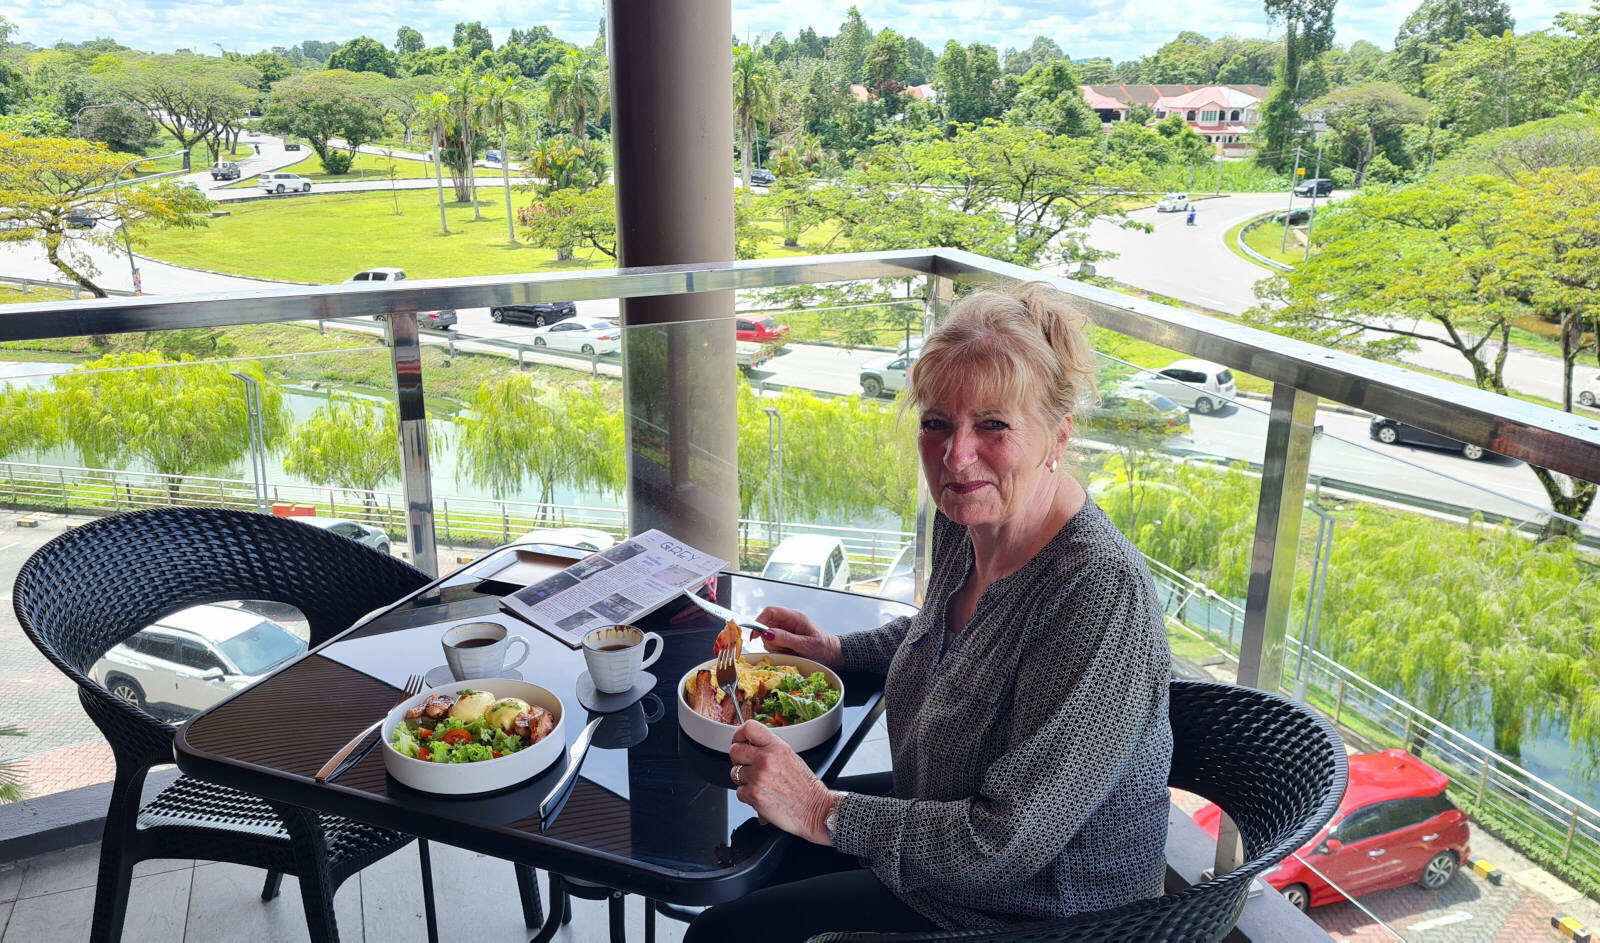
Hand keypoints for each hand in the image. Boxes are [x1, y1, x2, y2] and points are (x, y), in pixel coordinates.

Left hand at [729, 720, 833, 843]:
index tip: (739, 741)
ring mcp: (758, 776)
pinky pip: (739, 792)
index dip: (739, 735)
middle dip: (738, 760)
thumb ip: (769, 749)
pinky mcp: (753, 794)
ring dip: (744, 780)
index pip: (749, 728)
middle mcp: (766, 758)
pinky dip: (748, 797)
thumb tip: (749, 745)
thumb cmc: (805, 788)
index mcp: (776, 747)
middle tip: (748, 767)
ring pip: (734, 773)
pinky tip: (762, 796)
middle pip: (734, 750)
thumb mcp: (790, 757)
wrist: (815, 810)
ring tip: (760, 785)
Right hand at [753, 606, 841, 666]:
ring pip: (768, 636)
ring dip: (775, 646)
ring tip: (789, 651)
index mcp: (794, 617)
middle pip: (766, 625)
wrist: (833, 654)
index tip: (755, 636)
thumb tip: (767, 633)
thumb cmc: (823, 648)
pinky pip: (773, 643)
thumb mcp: (805, 645)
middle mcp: (789, 621)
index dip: (759, 621)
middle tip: (782, 648)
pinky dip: (778, 650)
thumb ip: (786, 638)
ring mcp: (787, 630)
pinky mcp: (786, 638)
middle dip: (770, 639)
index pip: (770, 611)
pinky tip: (789, 653)